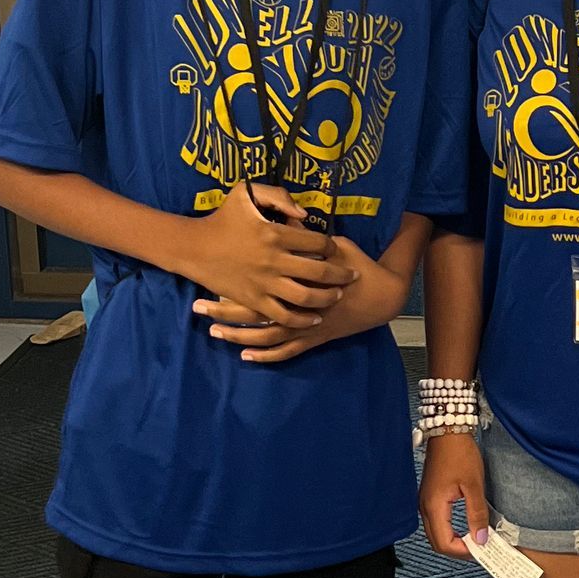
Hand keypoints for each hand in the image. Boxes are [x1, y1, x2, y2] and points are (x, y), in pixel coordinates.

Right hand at [179, 181, 356, 330]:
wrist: (193, 248)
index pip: (318, 242)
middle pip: (319, 271)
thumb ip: (278, 196)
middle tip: (352, 275)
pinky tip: (314, 317)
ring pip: (306, 297)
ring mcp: (265, 283)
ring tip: (337, 295)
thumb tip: (305, 215)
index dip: (332, 246)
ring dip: (326, 298)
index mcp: (275, 234)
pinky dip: (302, 319)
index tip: (336, 249)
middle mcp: (274, 261)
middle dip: (341, 274)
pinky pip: (284, 315)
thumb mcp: (246, 193)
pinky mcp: (255, 301)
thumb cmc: (221, 217)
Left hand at [192, 232, 401, 362]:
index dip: (230, 278)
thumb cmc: (355, 265)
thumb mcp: (332, 243)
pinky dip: (264, 355)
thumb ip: (304, 237)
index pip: (258, 280)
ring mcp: (304, 326)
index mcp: (299, 278)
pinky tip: (244, 355)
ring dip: (238, 335)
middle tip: (197, 307)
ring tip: (213, 331)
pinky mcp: (312, 338)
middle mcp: (296, 305)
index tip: (206, 275)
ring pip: (264, 336)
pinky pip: (284, 351)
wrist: (381, 295)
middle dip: (223, 310)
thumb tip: (281, 222)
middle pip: (252, 312)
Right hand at [420, 430, 490, 557]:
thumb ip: (477, 514)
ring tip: (475, 541)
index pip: (444, 543)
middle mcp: (425, 507)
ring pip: (436, 535)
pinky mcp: (429, 498)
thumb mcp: (474, 485)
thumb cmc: (459, 453)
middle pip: (437, 543)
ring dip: (453, 542)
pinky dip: (450, 532)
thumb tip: (482, 538)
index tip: (481, 550)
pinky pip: (437, 524)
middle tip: (479, 549)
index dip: (463, 552)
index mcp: (434, 506)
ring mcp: (425, 503)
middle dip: (458, 551)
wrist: (448, 432)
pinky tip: (465, 529)